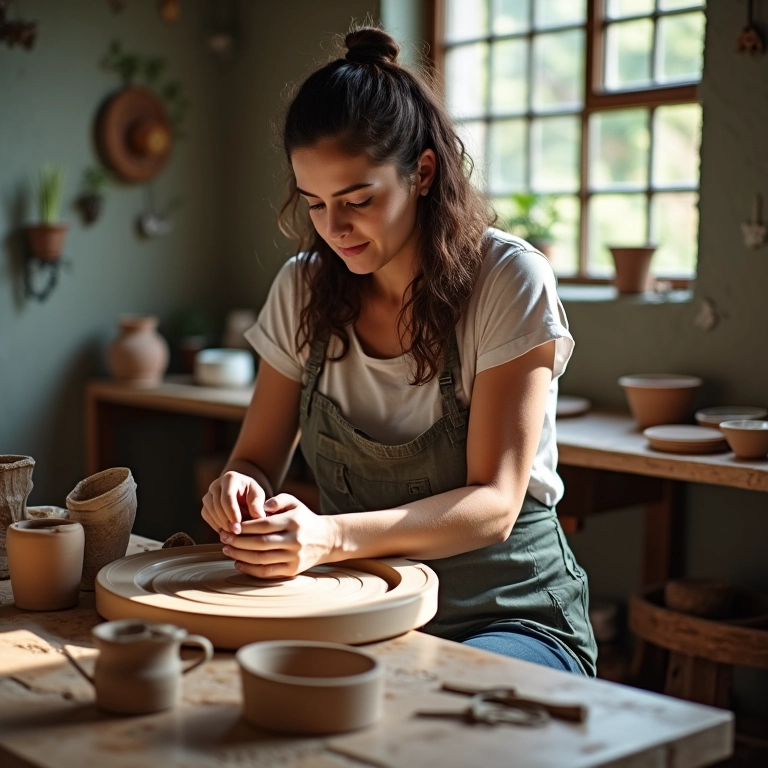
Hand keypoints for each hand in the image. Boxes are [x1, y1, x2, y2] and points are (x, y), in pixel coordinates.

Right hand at [201, 471, 266, 534]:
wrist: (241, 493)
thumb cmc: (251, 494)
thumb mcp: (258, 495)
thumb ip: (257, 505)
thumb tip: (259, 517)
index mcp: (230, 478)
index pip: (227, 496)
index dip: (232, 511)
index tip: (239, 523)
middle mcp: (216, 484)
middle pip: (217, 504)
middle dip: (226, 520)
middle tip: (236, 531)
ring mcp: (208, 494)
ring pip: (209, 510)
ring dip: (221, 524)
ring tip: (233, 532)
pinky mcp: (205, 504)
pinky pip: (206, 515)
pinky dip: (215, 524)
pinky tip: (226, 530)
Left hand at [219, 494, 338, 578]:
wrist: (327, 539)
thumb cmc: (304, 519)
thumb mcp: (295, 503)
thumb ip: (278, 500)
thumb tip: (262, 505)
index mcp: (293, 521)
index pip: (264, 525)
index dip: (244, 527)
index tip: (230, 526)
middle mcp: (294, 540)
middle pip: (260, 543)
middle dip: (238, 541)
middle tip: (224, 538)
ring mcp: (294, 557)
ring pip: (261, 559)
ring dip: (240, 555)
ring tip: (227, 550)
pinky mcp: (292, 570)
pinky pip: (267, 572)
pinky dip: (250, 569)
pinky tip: (238, 563)